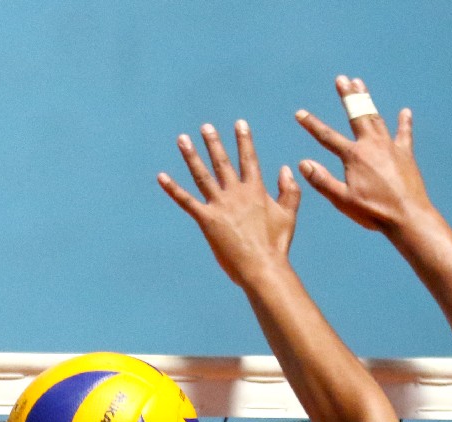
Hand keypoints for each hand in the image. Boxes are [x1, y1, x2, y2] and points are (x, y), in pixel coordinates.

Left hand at [157, 120, 301, 287]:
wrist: (263, 267)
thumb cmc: (277, 244)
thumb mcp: (288, 215)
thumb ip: (289, 190)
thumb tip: (285, 168)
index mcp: (256, 191)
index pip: (249, 159)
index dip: (244, 140)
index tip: (240, 123)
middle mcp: (236, 193)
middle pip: (222, 162)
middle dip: (214, 143)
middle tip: (206, 127)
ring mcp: (220, 206)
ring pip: (202, 175)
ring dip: (191, 156)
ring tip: (182, 139)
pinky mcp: (207, 220)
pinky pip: (186, 201)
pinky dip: (173, 189)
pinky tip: (161, 176)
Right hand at [294, 76, 430, 233]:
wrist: (408, 217)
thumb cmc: (374, 212)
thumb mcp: (342, 200)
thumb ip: (322, 180)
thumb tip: (303, 163)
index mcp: (354, 156)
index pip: (327, 136)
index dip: (311, 124)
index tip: (299, 113)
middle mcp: (372, 145)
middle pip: (356, 114)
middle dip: (347, 96)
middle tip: (342, 79)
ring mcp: (390, 147)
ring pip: (376, 117)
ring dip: (367, 100)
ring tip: (360, 84)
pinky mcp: (406, 155)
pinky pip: (404, 134)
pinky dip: (404, 123)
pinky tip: (405, 112)